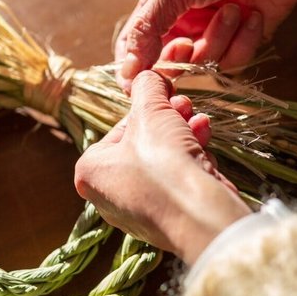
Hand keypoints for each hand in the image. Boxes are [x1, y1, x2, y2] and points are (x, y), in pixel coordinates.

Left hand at [74, 71, 251, 263]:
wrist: (197, 215)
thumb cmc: (161, 163)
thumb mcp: (151, 112)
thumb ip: (147, 88)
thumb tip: (147, 76)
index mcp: (90, 172)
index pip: (119, 129)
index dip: (148, 108)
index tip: (167, 95)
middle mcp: (108, 196)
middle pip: (143, 145)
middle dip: (169, 120)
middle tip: (185, 106)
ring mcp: (138, 211)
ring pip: (163, 162)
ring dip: (185, 136)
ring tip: (200, 123)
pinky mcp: (167, 219)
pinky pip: (176, 183)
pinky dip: (191, 163)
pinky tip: (205, 150)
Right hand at [115, 0, 296, 89]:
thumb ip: (147, 27)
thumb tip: (126, 69)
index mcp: (159, 9)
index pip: (134, 50)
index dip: (134, 70)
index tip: (137, 86)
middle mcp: (183, 25)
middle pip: (171, 66)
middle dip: (181, 60)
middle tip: (188, 44)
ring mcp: (213, 34)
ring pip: (206, 65)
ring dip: (220, 39)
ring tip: (233, 9)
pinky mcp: (242, 40)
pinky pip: (236, 60)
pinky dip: (245, 39)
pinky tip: (253, 14)